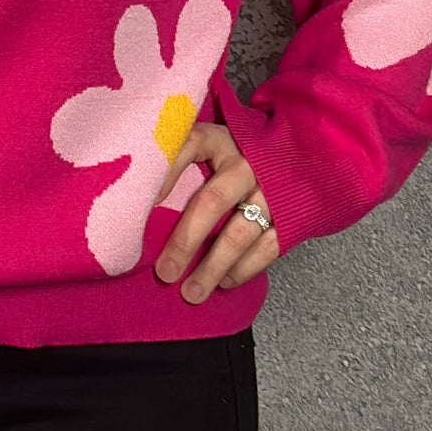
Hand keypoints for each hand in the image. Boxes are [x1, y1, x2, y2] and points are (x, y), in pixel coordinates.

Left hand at [152, 120, 280, 303]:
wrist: (298, 154)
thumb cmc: (235, 157)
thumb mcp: (208, 147)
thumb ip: (177, 163)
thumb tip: (133, 198)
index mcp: (219, 139)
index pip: (187, 147)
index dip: (164, 175)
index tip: (144, 206)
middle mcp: (247, 161)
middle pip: (212, 201)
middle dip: (185, 240)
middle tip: (165, 272)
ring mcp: (272, 189)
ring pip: (240, 233)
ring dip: (213, 266)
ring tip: (191, 292)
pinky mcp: (292, 214)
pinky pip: (267, 247)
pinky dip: (244, 269)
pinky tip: (225, 282)